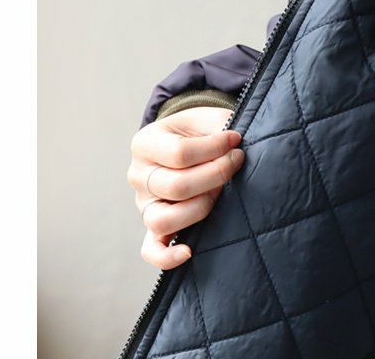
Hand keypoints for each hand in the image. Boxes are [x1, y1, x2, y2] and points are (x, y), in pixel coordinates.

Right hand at [128, 106, 243, 269]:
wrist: (186, 143)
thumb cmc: (198, 132)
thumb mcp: (204, 118)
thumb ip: (217, 128)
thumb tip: (235, 145)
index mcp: (145, 143)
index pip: (179, 153)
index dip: (214, 148)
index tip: (236, 141)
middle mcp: (138, 175)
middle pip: (176, 186)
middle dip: (215, 175)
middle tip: (236, 162)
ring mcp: (144, 203)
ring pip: (164, 219)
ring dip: (201, 207)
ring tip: (220, 192)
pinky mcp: (153, 226)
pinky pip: (152, 249)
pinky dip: (167, 256)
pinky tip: (189, 250)